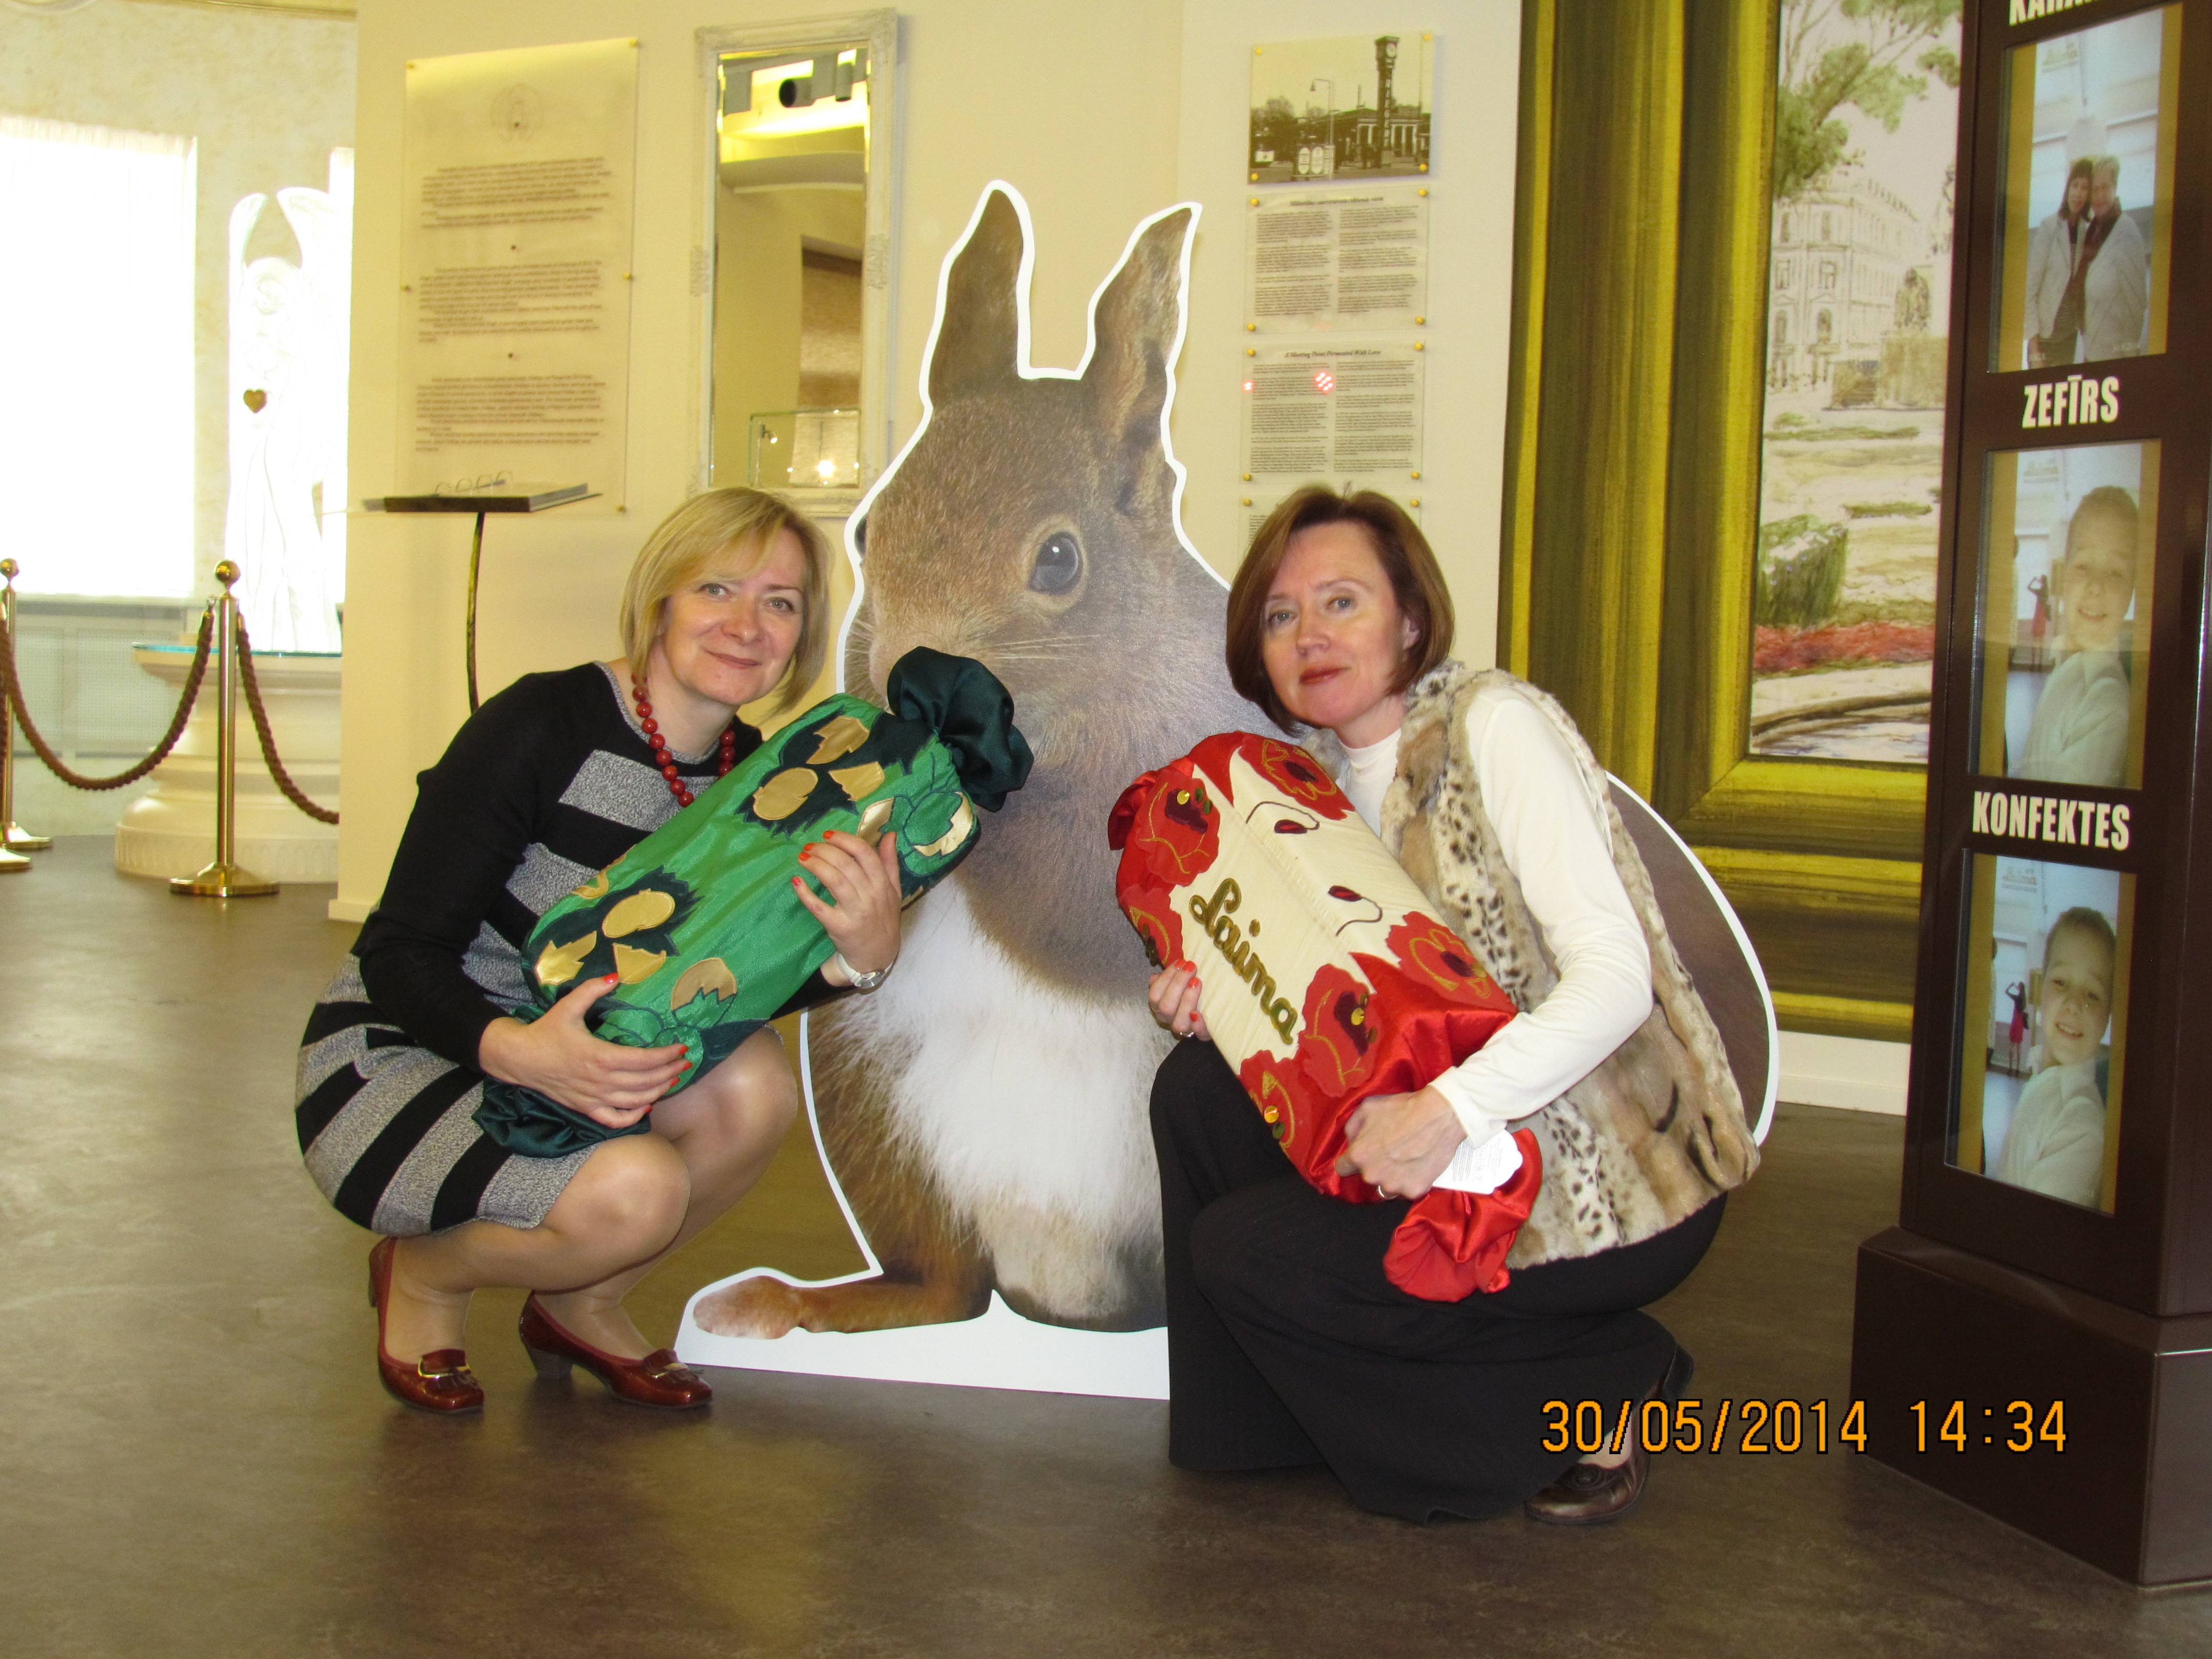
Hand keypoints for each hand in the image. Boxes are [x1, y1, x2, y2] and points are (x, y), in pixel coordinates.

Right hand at [477, 974, 689, 1128]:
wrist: (520, 1059)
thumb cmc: (546, 1031)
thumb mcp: (568, 1006)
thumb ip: (592, 990)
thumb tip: (615, 976)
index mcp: (600, 1056)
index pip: (643, 1060)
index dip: (666, 1056)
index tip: (682, 1048)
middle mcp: (600, 1081)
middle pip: (645, 1082)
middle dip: (669, 1073)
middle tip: (684, 1063)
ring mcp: (593, 1097)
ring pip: (635, 1102)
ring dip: (658, 1092)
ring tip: (672, 1080)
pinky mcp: (585, 1108)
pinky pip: (614, 1119)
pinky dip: (632, 1117)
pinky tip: (645, 1108)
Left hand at [794, 829, 902, 980]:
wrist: (877, 956)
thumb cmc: (883, 919)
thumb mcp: (894, 891)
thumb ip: (890, 863)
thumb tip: (889, 835)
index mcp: (883, 884)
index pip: (865, 854)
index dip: (845, 840)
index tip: (828, 835)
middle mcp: (870, 896)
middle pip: (846, 864)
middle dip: (824, 850)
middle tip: (810, 846)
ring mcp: (855, 912)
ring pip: (834, 880)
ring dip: (815, 865)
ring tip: (802, 857)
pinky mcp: (839, 927)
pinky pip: (819, 907)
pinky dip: (806, 893)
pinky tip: (797, 882)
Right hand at [1147, 961, 1209, 1040]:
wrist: (1216, 1012)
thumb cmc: (1193, 992)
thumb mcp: (1179, 984)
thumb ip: (1167, 980)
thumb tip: (1154, 977)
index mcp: (1161, 1007)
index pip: (1155, 995)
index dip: (1165, 978)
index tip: (1180, 962)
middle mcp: (1170, 1020)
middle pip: (1166, 1007)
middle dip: (1178, 984)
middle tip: (1191, 967)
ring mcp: (1186, 1030)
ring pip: (1179, 1022)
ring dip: (1187, 1000)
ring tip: (1197, 981)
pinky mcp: (1203, 1035)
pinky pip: (1200, 1034)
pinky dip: (1198, 1024)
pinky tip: (1198, 1013)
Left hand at [1333, 1085, 1466, 1199]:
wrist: (1439, 1116)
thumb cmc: (1403, 1109)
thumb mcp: (1368, 1108)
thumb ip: (1353, 1127)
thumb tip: (1351, 1142)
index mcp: (1359, 1155)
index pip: (1342, 1168)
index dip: (1350, 1161)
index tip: (1361, 1157)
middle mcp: (1372, 1175)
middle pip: (1367, 1176)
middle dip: (1375, 1166)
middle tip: (1392, 1151)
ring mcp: (1394, 1185)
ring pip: (1386, 1187)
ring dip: (1392, 1178)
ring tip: (1406, 1160)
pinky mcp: (1414, 1190)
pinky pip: (1408, 1189)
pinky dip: (1412, 1180)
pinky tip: (1419, 1165)